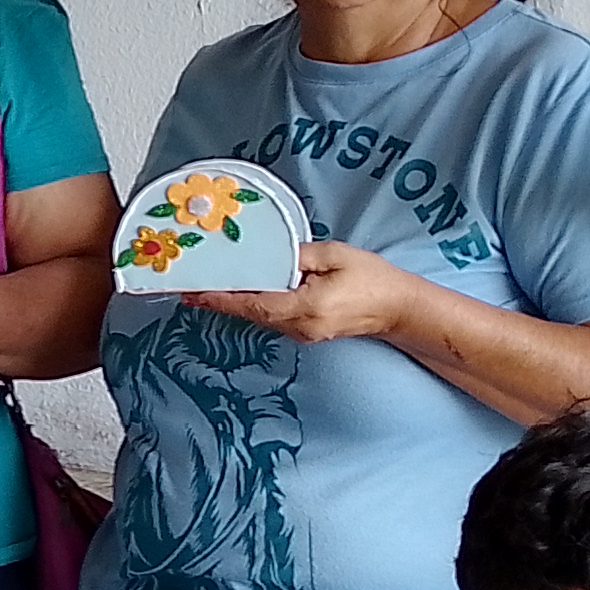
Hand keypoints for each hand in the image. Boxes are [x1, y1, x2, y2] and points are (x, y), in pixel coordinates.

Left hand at [185, 241, 417, 341]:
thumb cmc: (372, 280)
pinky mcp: (305, 332)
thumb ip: (297, 255)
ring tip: (206, 289)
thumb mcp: (334, 256)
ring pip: (259, 318)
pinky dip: (253, 306)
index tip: (194, 293)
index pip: (253, 303)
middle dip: (220, 300)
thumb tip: (268, 255)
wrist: (399, 309)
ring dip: (234, 303)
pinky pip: (272, 318)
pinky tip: (241, 294)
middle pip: (250, 313)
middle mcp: (298, 327)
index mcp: (305, 308)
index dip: (221, 298)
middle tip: (189, 289)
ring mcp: (301, 334)